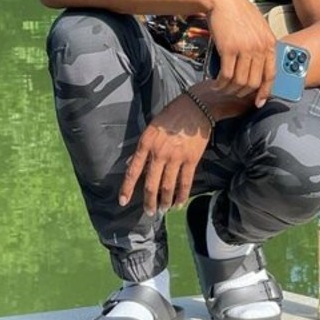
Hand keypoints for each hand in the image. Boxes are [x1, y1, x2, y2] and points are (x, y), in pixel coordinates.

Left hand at [118, 93, 213, 214]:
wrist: (196, 107)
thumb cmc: (172, 115)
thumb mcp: (151, 128)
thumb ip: (141, 148)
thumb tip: (130, 165)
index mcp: (146, 143)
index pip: (133, 171)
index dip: (127, 188)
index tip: (123, 201)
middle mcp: (159, 153)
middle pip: (151, 184)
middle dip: (149, 201)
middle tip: (149, 213)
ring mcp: (176, 157)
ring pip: (168, 186)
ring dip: (165, 201)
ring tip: (163, 210)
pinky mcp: (191, 159)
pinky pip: (185, 182)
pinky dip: (182, 195)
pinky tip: (178, 204)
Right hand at [205, 0, 276, 106]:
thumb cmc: (239, 14)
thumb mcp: (257, 29)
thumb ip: (261, 46)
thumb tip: (259, 68)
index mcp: (270, 43)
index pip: (271, 75)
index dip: (264, 92)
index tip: (257, 102)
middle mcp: (260, 48)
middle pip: (253, 82)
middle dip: (242, 93)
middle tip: (232, 93)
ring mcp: (245, 49)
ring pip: (240, 81)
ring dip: (229, 90)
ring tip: (222, 90)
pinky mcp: (229, 49)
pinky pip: (227, 75)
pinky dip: (220, 83)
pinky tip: (215, 84)